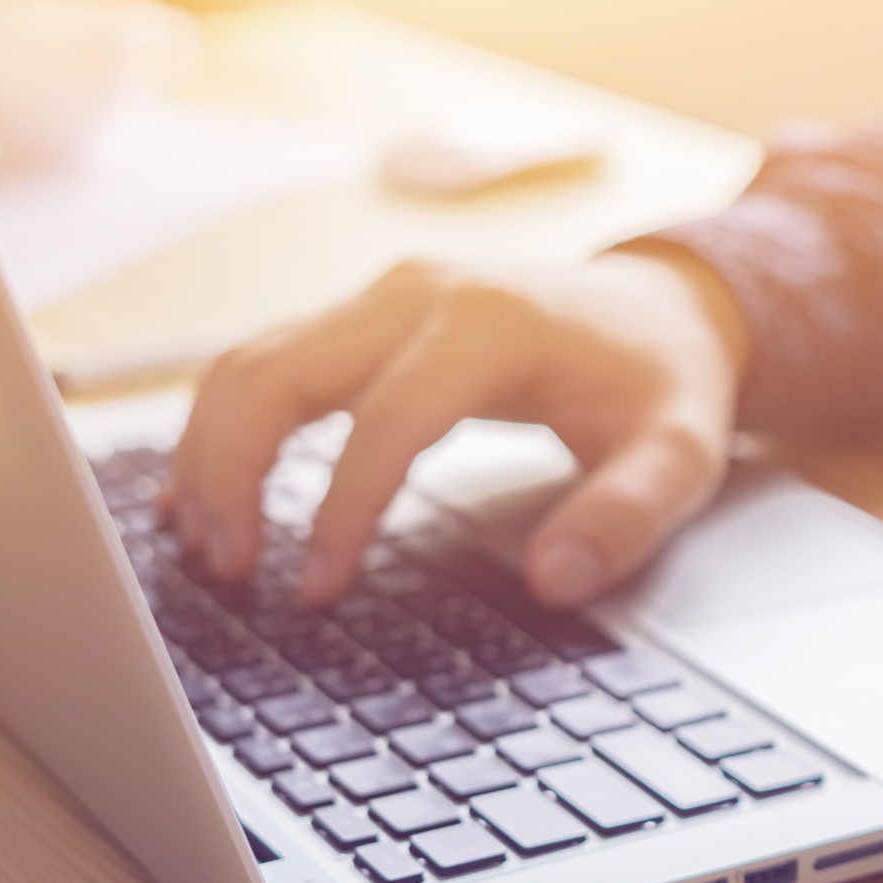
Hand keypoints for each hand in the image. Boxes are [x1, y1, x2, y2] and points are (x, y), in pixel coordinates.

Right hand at [165, 247, 748, 606]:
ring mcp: (384, 297)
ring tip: (206, 547)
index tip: (317, 589)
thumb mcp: (680, 454)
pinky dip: (225, 427)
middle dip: (233, 472)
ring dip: (212, 452)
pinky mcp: (366, 316)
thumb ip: (627, 516)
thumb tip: (554, 582)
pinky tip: (203, 494)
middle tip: (227, 570)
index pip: (386, 420)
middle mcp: (420, 292)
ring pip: (253, 362)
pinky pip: (268, 363)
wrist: (665, 307)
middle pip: (279, 371)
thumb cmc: (664, 382)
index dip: (341, 510)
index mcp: (492, 323)